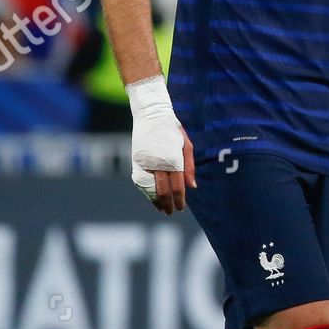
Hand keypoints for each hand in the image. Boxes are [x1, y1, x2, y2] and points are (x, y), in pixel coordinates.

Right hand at [127, 76, 196, 213]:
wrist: (151, 116)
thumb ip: (189, 168)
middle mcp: (158, 163)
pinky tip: (152, 198)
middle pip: (163, 191)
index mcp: (173, 159)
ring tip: (162, 209)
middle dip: (168, 204)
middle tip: (171, 212)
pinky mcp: (136, 162)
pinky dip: (146, 192)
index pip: (177, 186)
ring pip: (149, 189)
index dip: (180, 199)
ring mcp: (145, 163)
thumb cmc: (173, 131)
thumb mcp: (187, 146)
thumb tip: (192, 187)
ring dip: (155, 201)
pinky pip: (140, 182)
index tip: (181, 208)